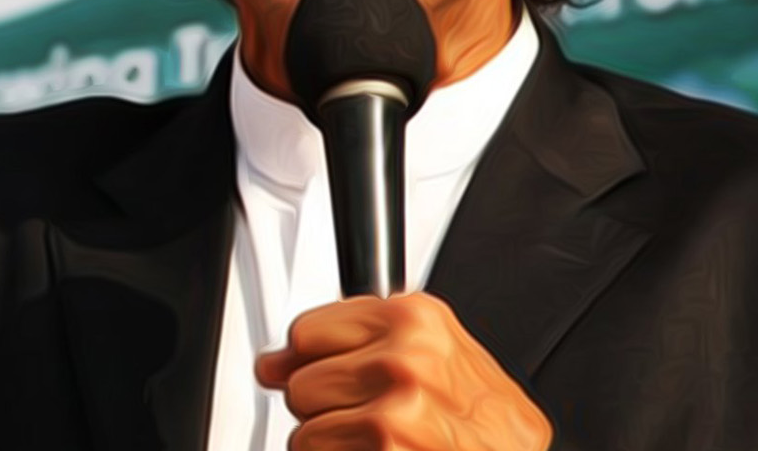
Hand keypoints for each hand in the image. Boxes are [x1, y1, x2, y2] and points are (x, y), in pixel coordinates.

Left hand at [256, 292, 551, 450]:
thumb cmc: (487, 428)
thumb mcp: (437, 361)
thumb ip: (356, 347)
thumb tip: (270, 363)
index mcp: (418, 319)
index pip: (306, 333)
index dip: (316, 365)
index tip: (340, 380)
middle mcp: (407, 358)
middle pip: (299, 385)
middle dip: (328, 411)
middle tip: (376, 424)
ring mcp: (397, 409)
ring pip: (304, 434)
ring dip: (336, 448)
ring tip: (386, 447)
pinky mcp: (387, 448)